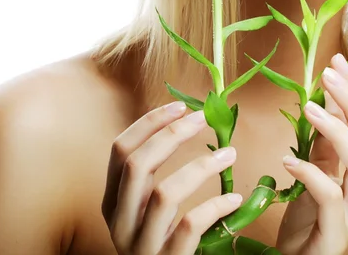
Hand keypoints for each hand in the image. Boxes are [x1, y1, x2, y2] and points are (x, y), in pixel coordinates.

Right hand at [101, 102, 242, 253]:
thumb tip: (185, 122)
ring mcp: (140, 244)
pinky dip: (215, 207)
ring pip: (165, 194)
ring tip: (230, 154)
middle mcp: (119, 221)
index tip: (180, 106)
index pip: (120, 151)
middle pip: (137, 165)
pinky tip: (234, 199)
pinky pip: (190, 226)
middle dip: (172, 135)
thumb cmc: (160, 240)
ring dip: (201, 166)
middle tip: (203, 119)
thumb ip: (154, 176)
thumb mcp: (146, 208)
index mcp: (113, 201)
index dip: (150, 123)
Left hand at [277, 53, 347, 254]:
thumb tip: (329, 99)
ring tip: (311, 107)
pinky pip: (331, 198)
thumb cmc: (311, 222)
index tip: (339, 62)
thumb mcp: (318, 174)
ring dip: (338, 131)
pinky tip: (289, 161)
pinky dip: (311, 174)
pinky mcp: (338, 235)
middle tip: (329, 73)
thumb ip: (326, 142)